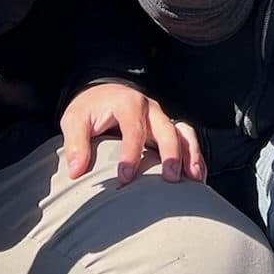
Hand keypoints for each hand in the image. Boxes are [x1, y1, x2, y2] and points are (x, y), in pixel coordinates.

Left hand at [60, 81, 205, 185]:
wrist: (103, 95)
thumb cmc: (90, 110)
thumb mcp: (75, 120)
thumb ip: (76, 143)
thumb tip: (77, 171)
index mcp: (127, 103)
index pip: (133, 128)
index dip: (131, 154)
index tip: (125, 177)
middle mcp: (150, 108)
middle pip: (166, 128)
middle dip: (170, 153)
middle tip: (170, 178)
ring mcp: (162, 118)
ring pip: (183, 132)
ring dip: (190, 154)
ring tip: (195, 178)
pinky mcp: (168, 129)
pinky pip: (188, 139)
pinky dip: (195, 156)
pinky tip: (198, 177)